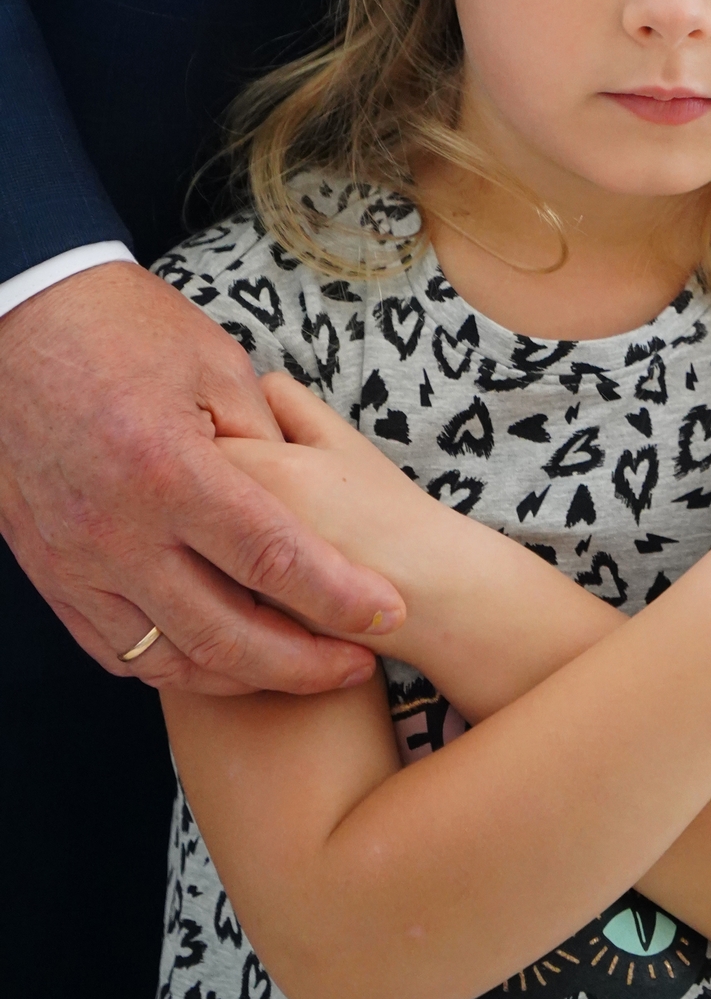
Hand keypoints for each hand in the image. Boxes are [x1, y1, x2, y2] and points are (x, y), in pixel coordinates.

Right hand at [0, 264, 403, 692]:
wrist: (21, 322)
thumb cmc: (124, 331)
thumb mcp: (217, 367)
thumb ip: (268, 445)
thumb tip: (310, 511)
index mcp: (168, 470)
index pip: (272, 558)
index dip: (337, 596)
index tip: (386, 612)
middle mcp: (116, 530)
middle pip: (223, 635)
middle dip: (301, 664)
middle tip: (354, 663)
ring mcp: (75, 561)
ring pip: (168, 659)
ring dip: (240, 676)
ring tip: (295, 666)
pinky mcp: (51, 572)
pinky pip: (115, 649)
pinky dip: (175, 664)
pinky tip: (218, 655)